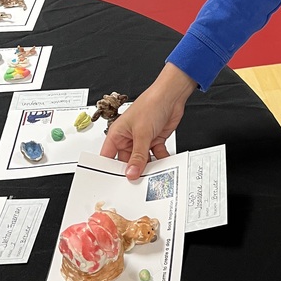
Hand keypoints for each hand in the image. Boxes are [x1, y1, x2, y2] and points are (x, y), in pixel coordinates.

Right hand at [99, 62, 196, 179]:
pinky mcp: (155, 140)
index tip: (113, 185)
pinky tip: (164, 167)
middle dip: (133, 172)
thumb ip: (138, 156)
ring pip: (143, 161)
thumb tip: (131, 173)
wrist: (172, 95)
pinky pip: (156, 156)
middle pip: (127, 162)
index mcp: (117, 134)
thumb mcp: (142, 133)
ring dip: (148, 168)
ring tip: (152, 179)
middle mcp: (128, 138)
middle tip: (136, 185)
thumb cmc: (151, 104)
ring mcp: (142, 140)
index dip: (109, 171)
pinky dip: (161, 161)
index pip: (108, 157)